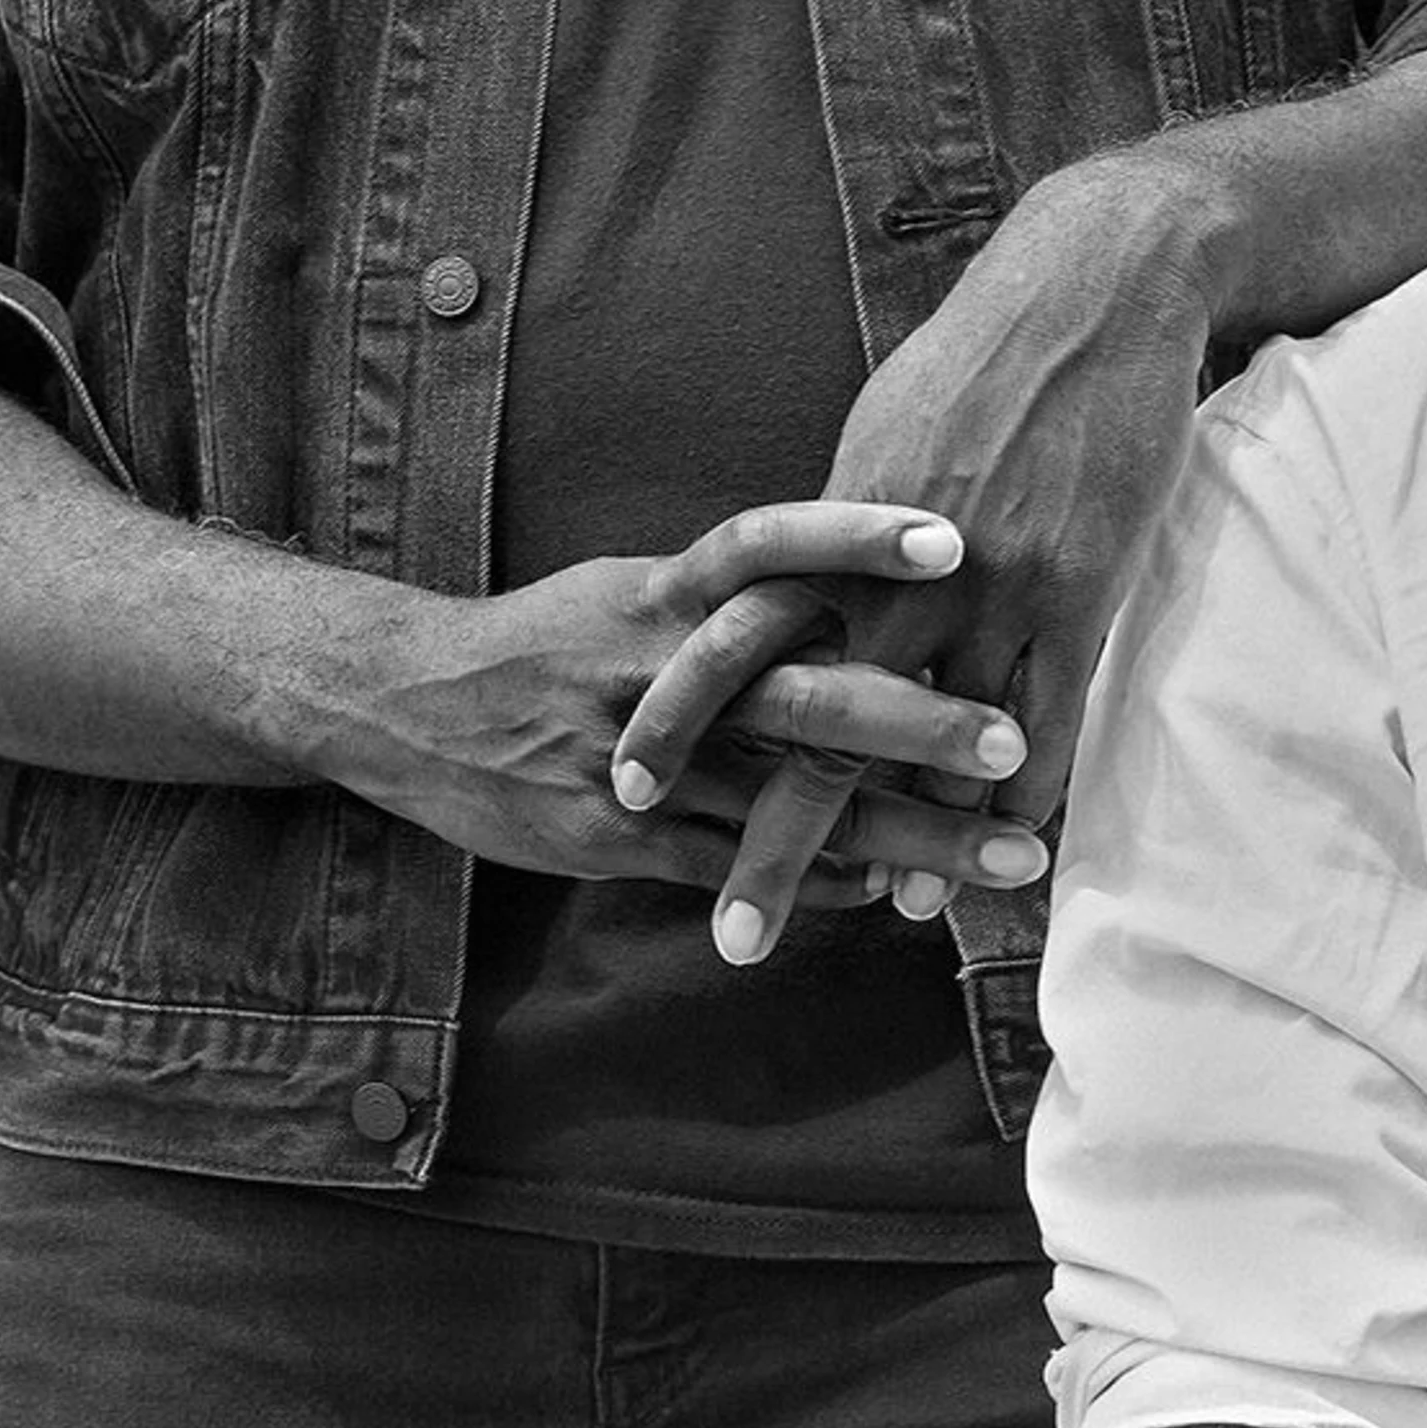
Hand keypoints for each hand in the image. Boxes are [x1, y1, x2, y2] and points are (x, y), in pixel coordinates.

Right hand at [337, 499, 1052, 913]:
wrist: (410, 703)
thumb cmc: (559, 632)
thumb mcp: (644, 581)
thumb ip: (746, 586)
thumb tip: (862, 575)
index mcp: (673, 590)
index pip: (774, 546)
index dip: (857, 537)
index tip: (953, 541)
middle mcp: (666, 669)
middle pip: (807, 694)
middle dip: (917, 725)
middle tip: (1016, 738)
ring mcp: (645, 761)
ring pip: (793, 803)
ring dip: (905, 833)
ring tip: (1004, 854)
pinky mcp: (616, 837)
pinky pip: (735, 863)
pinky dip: (817, 878)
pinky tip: (893, 890)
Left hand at [615, 143, 1220, 958]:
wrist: (1093, 286)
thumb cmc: (983, 349)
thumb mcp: (881, 427)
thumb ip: (837, 519)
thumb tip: (797, 572)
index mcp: (834, 527)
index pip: (738, 650)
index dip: (686, 728)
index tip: (636, 797)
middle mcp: (898, 574)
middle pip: (820, 731)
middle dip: (776, 839)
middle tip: (734, 935)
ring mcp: (993, 587)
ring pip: (939, 749)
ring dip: (921, 842)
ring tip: (895, 911)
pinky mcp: (1080, 587)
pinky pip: (1046, 721)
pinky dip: (1024, 794)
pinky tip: (1013, 845)